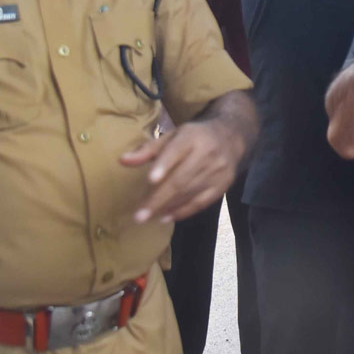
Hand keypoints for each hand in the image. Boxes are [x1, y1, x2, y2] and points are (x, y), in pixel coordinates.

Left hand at [122, 119, 245, 223]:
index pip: (177, 151)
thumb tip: (122, 161)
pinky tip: (166, 217)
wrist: (231, 137)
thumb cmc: (193, 137)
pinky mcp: (223, 185)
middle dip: (159, 199)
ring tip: (147, 217)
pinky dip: (183, 211)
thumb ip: (148, 150)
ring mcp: (218, 171)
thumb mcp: (172, 136)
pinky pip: (201, 202)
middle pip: (181, 179)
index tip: (150, 180)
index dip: (164, 165)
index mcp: (192, 136)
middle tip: (139, 215)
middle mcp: (207, 153)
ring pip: (189, 193)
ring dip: (167, 207)